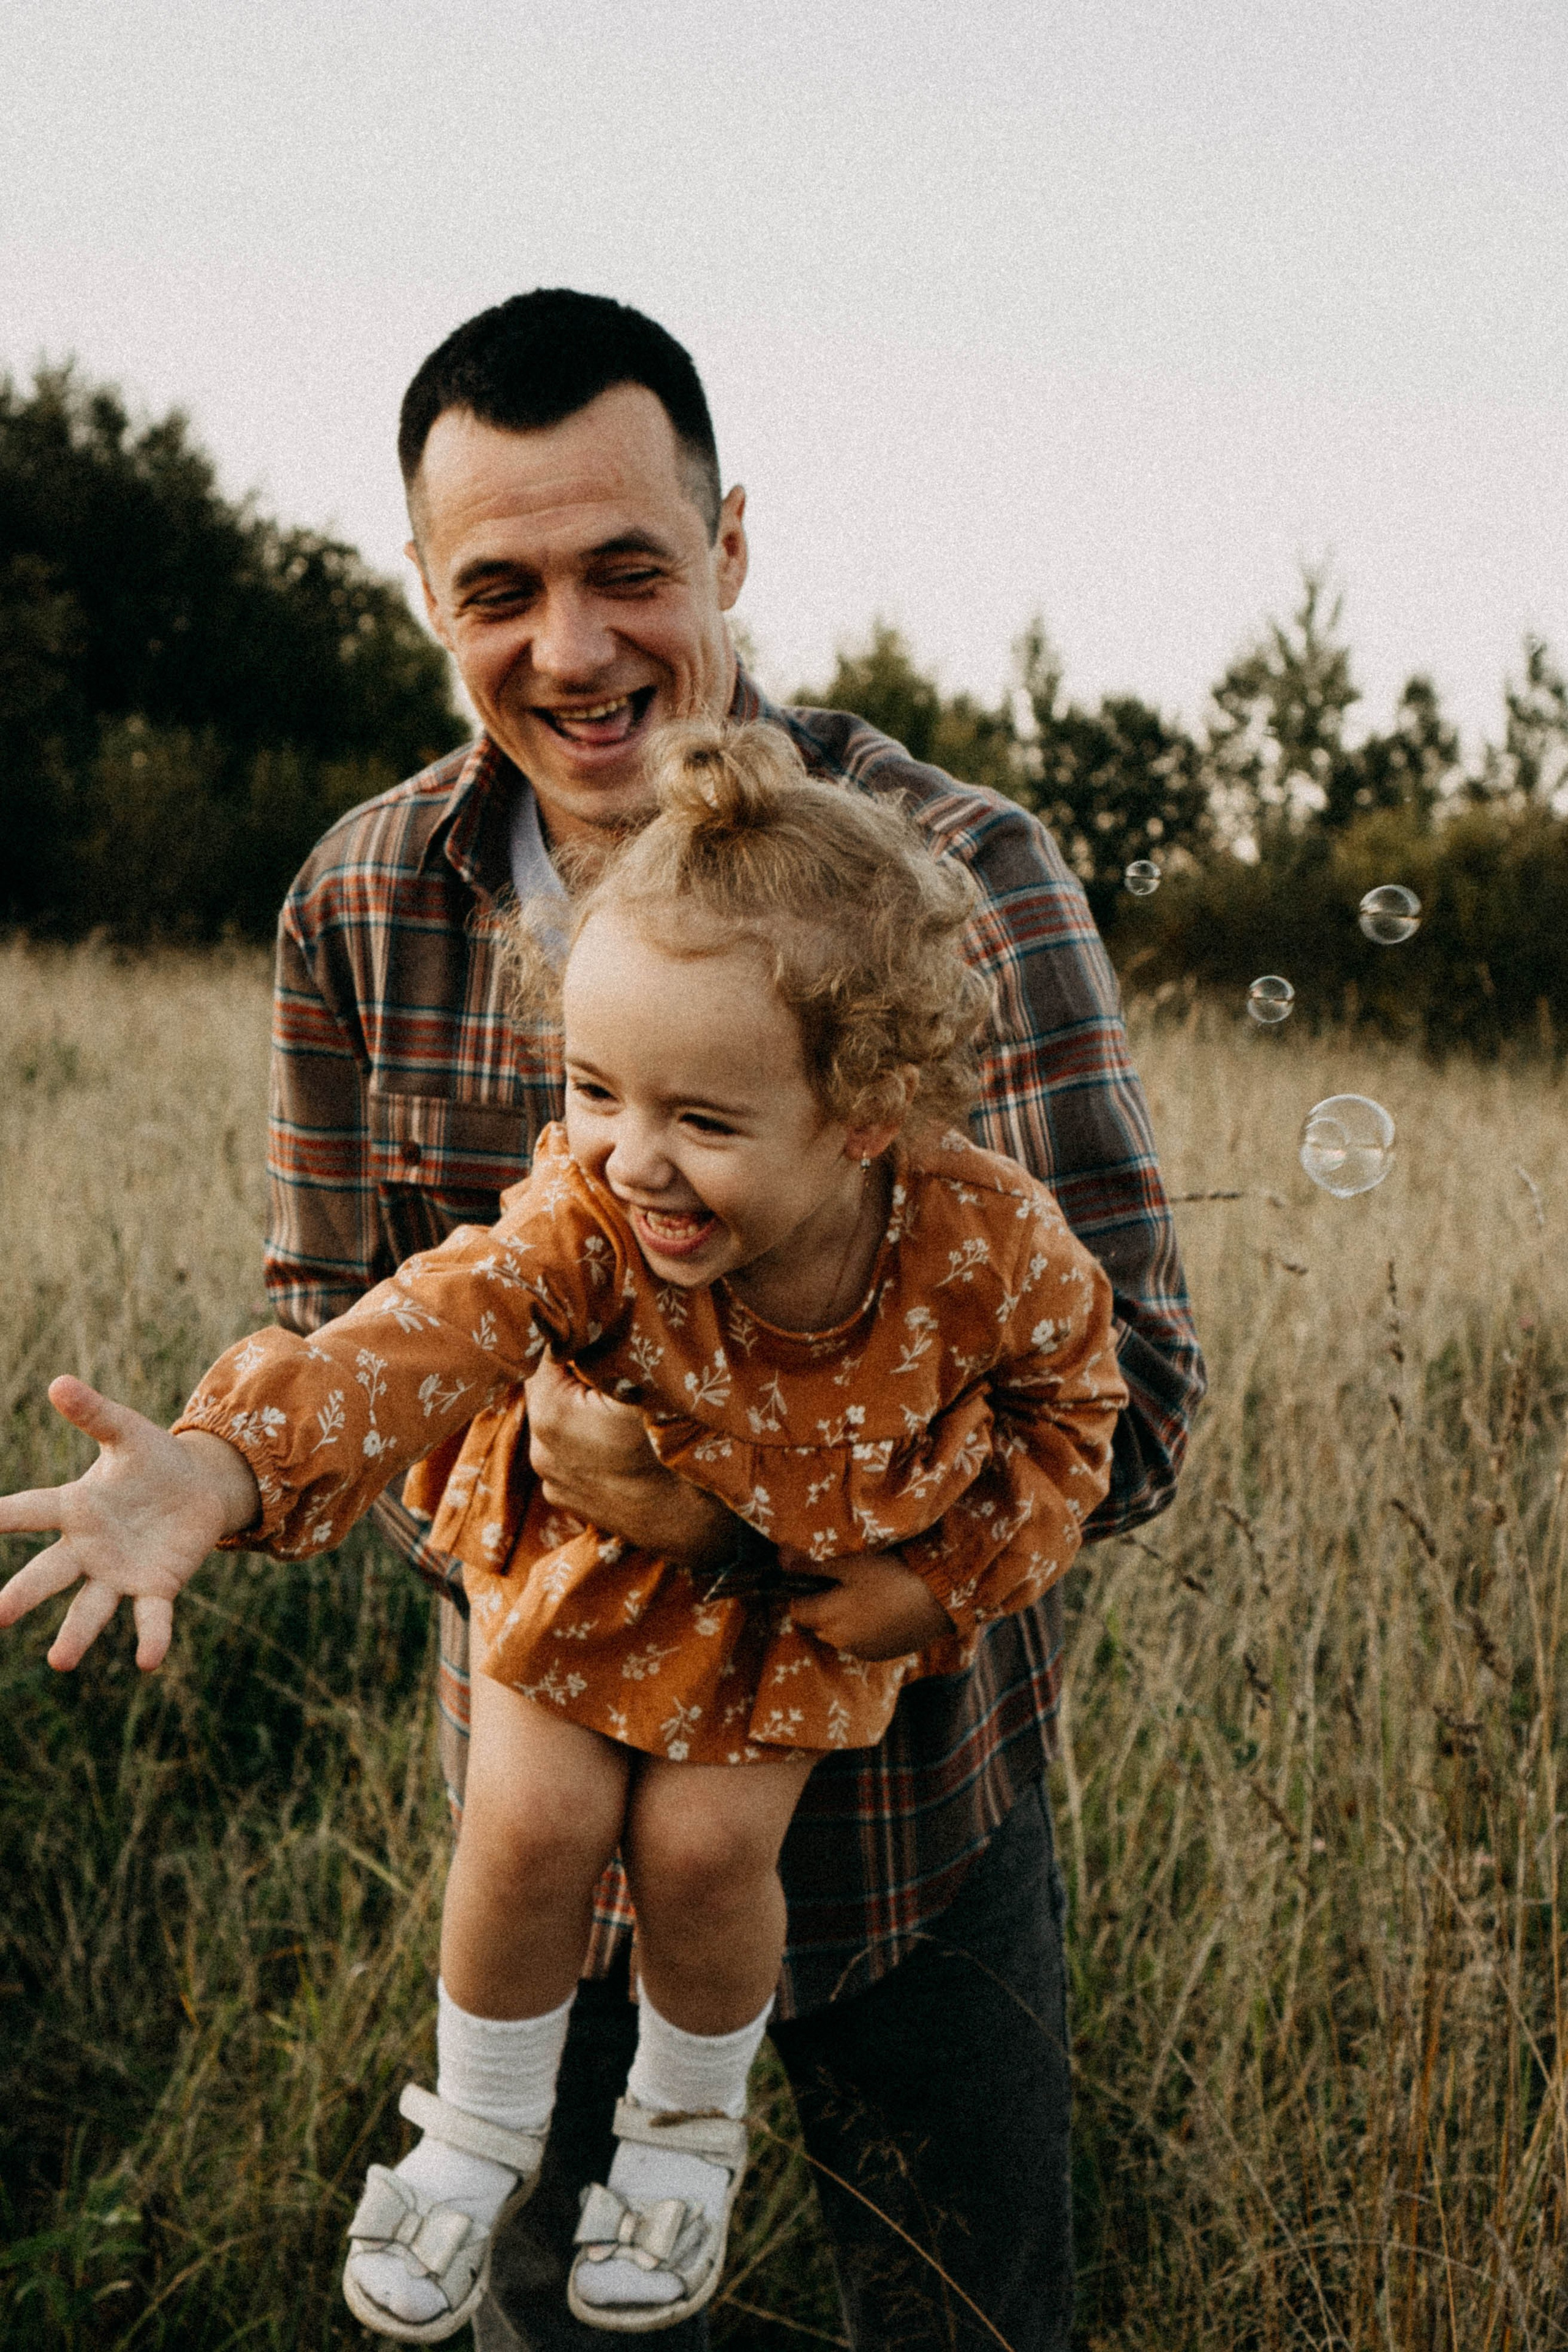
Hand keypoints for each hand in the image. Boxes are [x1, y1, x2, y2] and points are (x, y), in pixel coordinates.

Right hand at [0, 1377, 259, 1671]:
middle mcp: (88, 1548)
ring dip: (76, 1635)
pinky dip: (150, 1637)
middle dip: (22, 1594)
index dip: (1, 1517)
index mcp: (75, 1507)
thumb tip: (58, 1382)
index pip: (30, 1511)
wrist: (198, 1488)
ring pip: (90, 1608)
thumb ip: (94, 1414)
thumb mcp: (126, 1433)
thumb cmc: (152, 1460)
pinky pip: (150, 1616)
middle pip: (49, 1573)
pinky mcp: (156, 1586)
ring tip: (60, 1662)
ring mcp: (119, 1572)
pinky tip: (149, 1660)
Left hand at [524, 1357, 733, 1568]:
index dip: (580, 1341)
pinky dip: (588, 1443)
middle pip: (553, 1389)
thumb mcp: (646, 1386)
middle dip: (579, 1377)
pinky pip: (571, 1454)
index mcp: (551, 1414)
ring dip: (582, 1411)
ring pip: (561, 1422)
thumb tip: (594, 1320)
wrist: (694, 1523)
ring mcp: (554, 1481)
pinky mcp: (570, 1501)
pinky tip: (620, 1444)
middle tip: (620, 1374)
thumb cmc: (674, 1449)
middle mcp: (540, 1450)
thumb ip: (611, 1350)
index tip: (607, 1338)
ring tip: (623, 1412)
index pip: (550, 1354)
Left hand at [783, 1548, 952, 1660]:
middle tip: (846, 1583)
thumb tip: (779, 1556)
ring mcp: (860, 1651)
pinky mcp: (878, 1656)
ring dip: (842, 1619)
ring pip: (837, 1634)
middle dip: (823, 1606)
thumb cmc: (890, 1575)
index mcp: (827, 1617)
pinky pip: (858, 1642)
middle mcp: (839, 1640)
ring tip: (866, 1596)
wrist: (938, 1599)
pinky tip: (881, 1611)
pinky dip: (862, 1629)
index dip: (804, 1593)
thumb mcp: (849, 1564)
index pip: (796, 1610)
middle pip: (816, 1623)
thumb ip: (812, 1566)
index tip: (821, 1578)